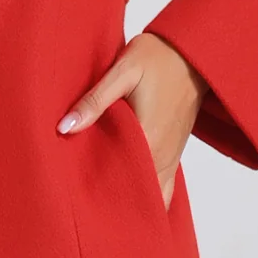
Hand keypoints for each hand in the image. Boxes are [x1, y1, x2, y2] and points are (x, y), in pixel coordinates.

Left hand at [56, 32, 207, 208]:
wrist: (193, 52)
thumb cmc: (158, 58)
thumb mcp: (122, 72)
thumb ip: (94, 101)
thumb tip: (64, 127)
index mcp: (148, 140)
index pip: (119, 183)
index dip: (96, 192)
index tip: (75, 198)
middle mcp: (162, 156)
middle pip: (136, 196)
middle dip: (111, 203)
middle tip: (83, 204)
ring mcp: (171, 157)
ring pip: (152, 196)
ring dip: (130, 200)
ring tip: (101, 202)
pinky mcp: (174, 152)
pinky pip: (163, 186)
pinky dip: (147, 194)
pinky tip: (125, 189)